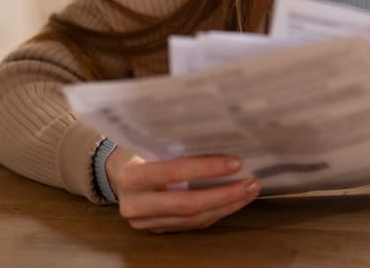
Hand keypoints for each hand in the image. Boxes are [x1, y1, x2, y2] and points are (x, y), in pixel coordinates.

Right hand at [106, 149, 260, 232]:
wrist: (117, 176)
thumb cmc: (140, 151)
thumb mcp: (150, 143)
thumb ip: (176, 144)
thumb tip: (223, 136)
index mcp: (132, 176)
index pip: (173, 172)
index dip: (206, 169)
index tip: (236, 163)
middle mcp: (135, 205)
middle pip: (188, 204)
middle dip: (224, 194)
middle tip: (252, 183)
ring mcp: (146, 223)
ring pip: (194, 219)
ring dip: (226, 206)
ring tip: (249, 191)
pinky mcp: (157, 231)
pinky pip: (193, 225)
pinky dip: (216, 213)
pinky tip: (233, 201)